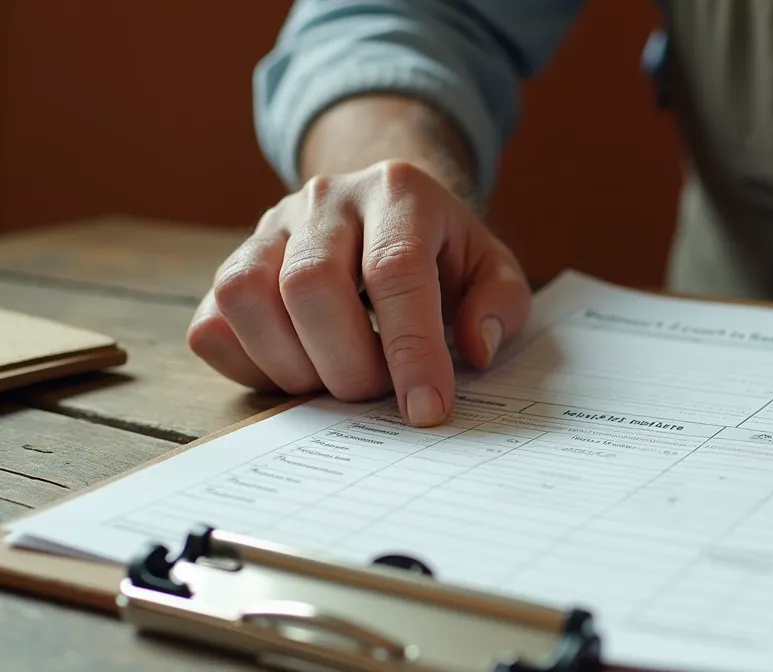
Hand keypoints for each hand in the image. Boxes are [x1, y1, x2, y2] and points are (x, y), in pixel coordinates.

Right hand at [187, 159, 530, 425]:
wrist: (385, 207)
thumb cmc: (442, 250)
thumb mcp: (491, 267)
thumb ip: (501, 304)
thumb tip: (475, 348)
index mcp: (398, 192)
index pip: (395, 271)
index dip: (410, 349)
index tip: (426, 409)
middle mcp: (325, 200)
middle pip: (310, 284)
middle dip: (348, 363)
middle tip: (380, 390)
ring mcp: (269, 228)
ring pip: (246, 299)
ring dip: (294, 366)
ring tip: (338, 377)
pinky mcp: (230, 264)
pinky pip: (212, 326)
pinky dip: (252, 367)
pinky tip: (300, 369)